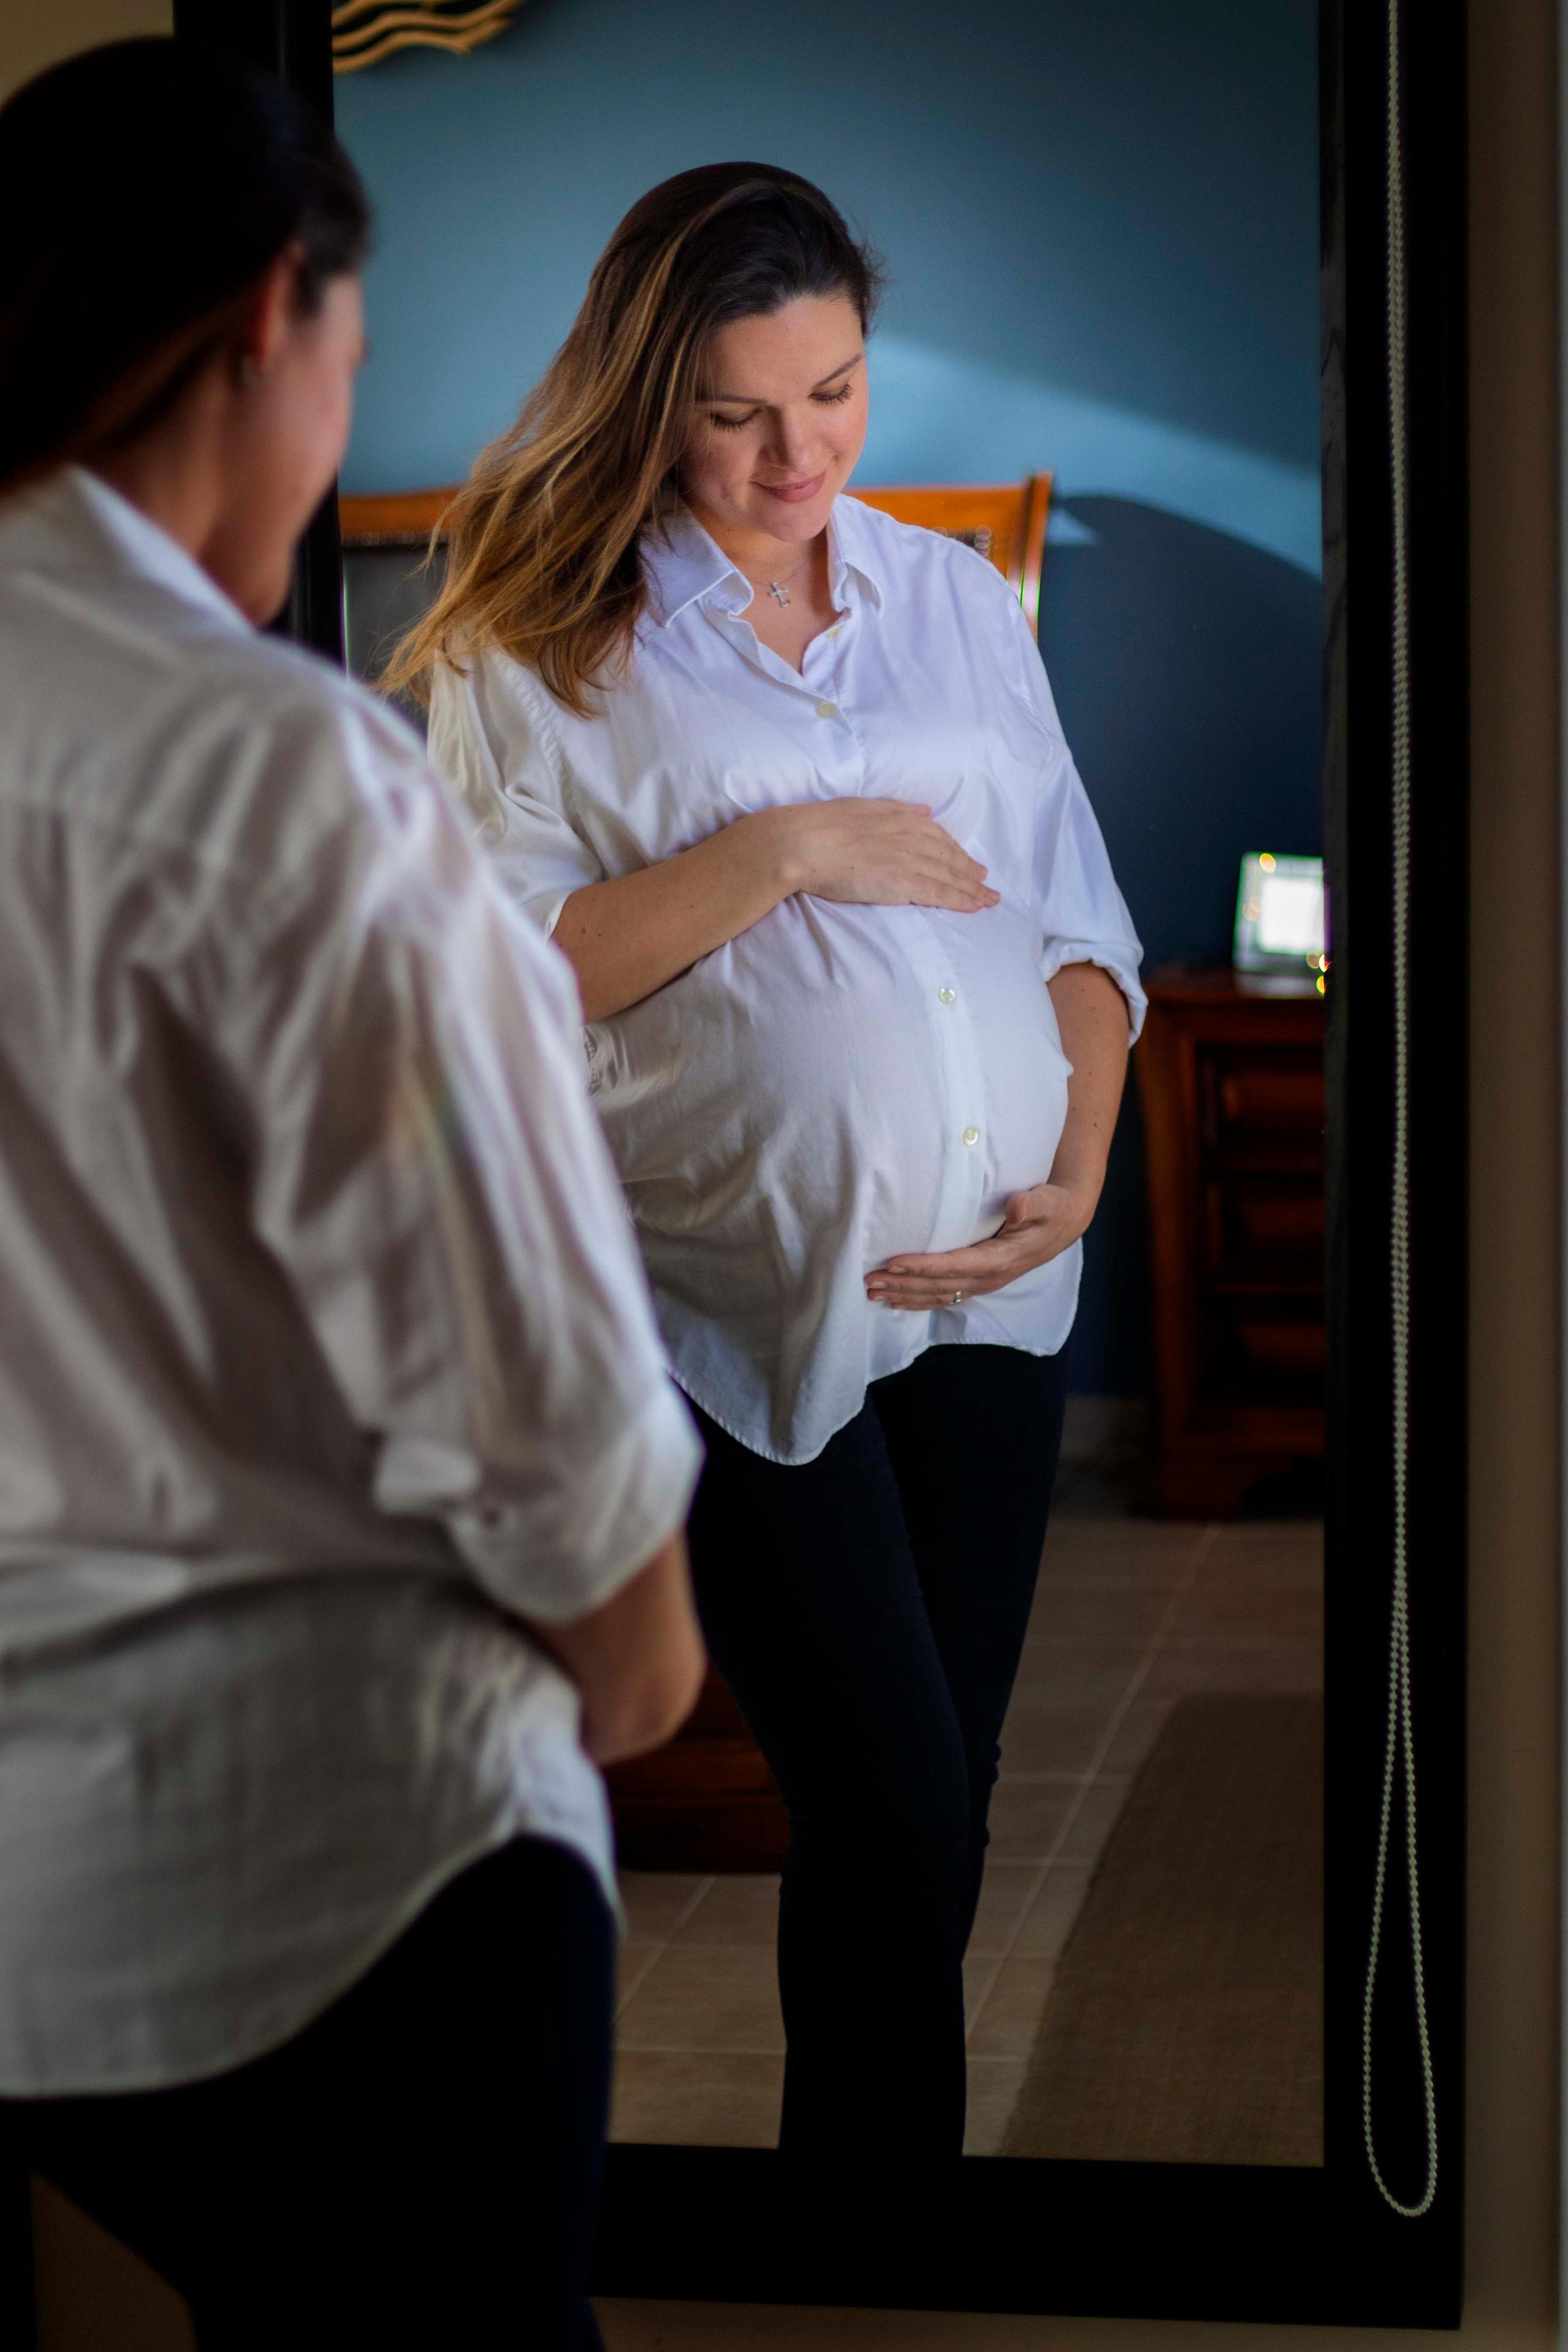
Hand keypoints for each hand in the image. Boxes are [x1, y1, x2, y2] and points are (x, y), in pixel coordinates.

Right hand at [764, 798, 999, 912]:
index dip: (955, 851)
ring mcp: (908, 859)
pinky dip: (960, 900)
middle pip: (949, 856)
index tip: (968, 861)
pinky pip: (939, 893)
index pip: (937, 836)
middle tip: (986, 883)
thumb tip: (924, 810)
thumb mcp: (864, 806)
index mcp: (900, 817)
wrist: (804, 842)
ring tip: (988, 899)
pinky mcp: (903, 883)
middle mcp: (910, 836)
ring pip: (950, 876)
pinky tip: (974, 906)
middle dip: (970, 871)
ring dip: (972, 889)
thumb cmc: (822, 824)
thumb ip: (897, 809)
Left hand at [864, 1178, 1098, 1310]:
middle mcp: (989, 1277)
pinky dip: (918, 1300)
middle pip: (939, 1285)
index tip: (895, 1263)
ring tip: (872, 1293)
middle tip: (870, 1280)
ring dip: (904, 1295)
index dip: (924, 1266)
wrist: (1063, 1224)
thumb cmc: (1051, 1209)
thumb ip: (1032, 1204)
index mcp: (1001, 1259)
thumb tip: (1016, 1206)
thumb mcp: (1048, 1202)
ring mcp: (983, 1283)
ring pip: (938, 1294)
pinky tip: (896, 1301)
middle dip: (903, 1284)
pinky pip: (944, 1296)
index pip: (955, 1265)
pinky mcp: (978, 1282)